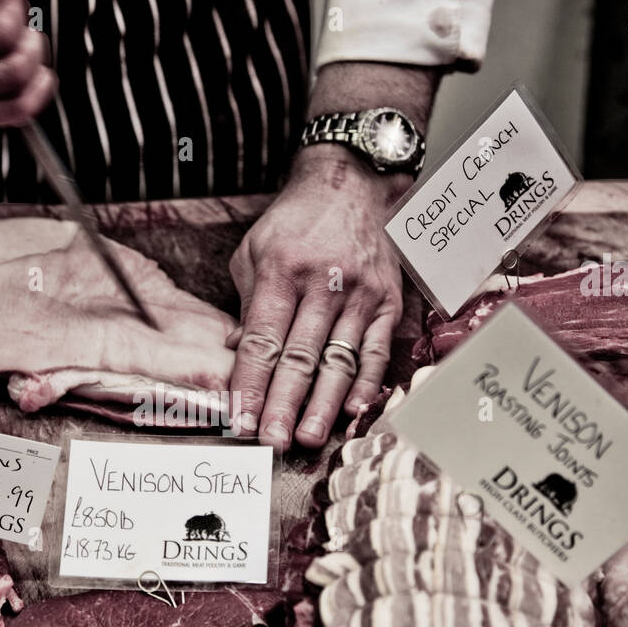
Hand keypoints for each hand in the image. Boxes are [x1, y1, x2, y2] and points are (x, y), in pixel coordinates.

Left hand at [227, 145, 405, 450]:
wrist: (353, 183)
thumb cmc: (295, 223)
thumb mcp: (254, 253)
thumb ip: (247, 306)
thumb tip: (239, 359)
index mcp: (281, 271)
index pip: (262, 340)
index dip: (251, 384)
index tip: (240, 419)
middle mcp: (324, 284)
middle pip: (300, 357)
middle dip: (284, 405)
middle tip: (273, 442)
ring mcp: (361, 295)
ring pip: (340, 360)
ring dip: (323, 405)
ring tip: (309, 439)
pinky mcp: (388, 301)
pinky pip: (378, 350)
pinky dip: (367, 384)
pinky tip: (353, 410)